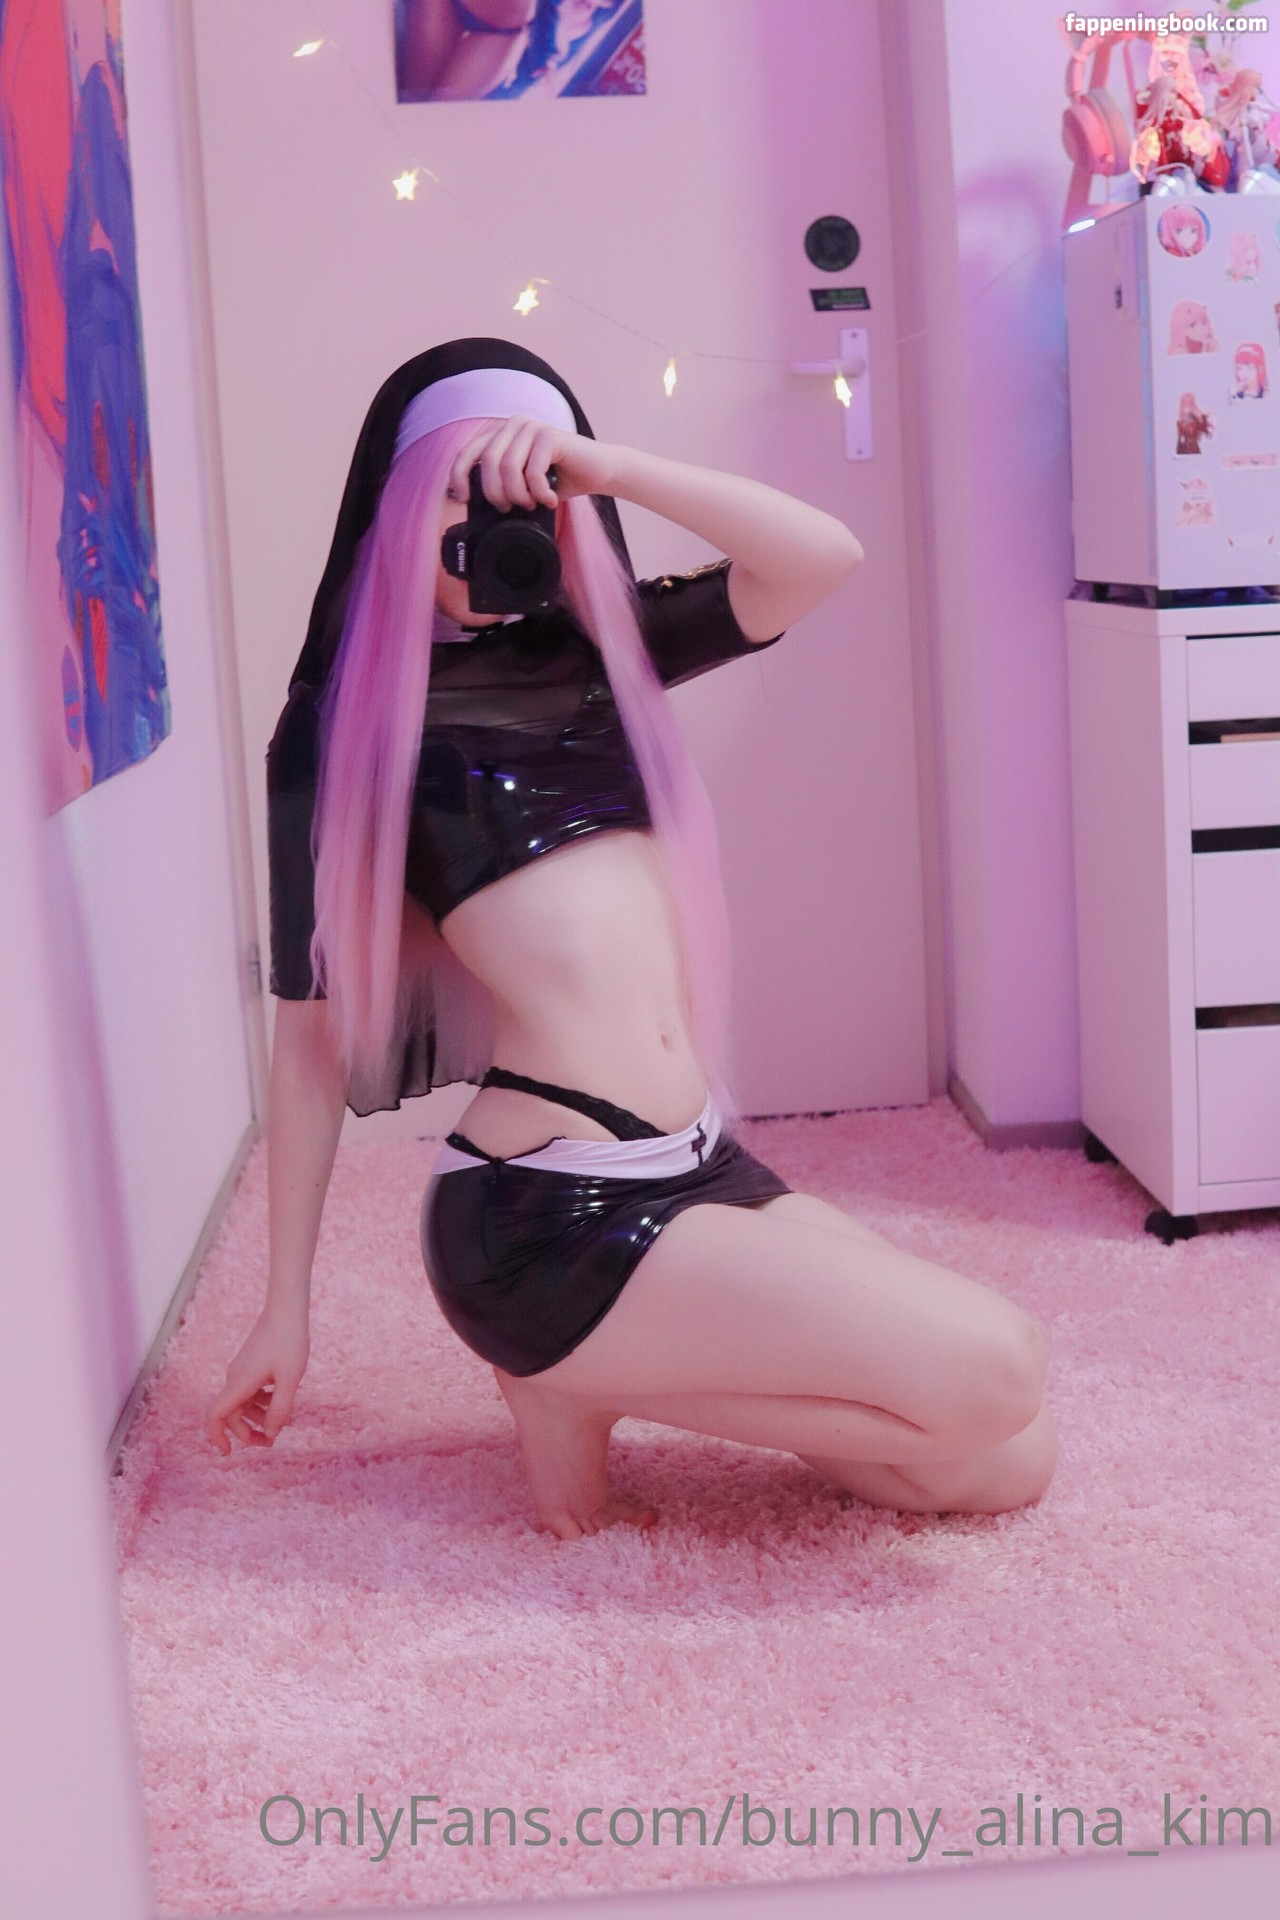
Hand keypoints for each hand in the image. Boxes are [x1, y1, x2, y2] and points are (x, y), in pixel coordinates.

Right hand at [205, 1305, 309, 1454]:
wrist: (287, 1310)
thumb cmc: (290, 1341)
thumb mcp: (290, 1380)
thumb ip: (280, 1409)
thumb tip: (271, 1433)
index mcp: (239, 1383)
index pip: (216, 1416)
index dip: (217, 1437)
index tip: (227, 1453)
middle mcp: (235, 1378)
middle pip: (231, 1415)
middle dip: (248, 1432)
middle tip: (270, 1442)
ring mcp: (242, 1371)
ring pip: (243, 1403)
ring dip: (259, 1417)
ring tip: (284, 1422)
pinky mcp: (250, 1364)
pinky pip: (250, 1391)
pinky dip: (263, 1401)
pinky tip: (281, 1401)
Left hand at [448, 416, 618, 513]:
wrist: (599, 473)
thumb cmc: (561, 481)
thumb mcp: (522, 483)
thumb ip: (500, 483)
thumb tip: (471, 500)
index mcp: (502, 433)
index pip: (467, 451)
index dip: (458, 476)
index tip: (462, 499)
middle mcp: (514, 424)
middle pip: (488, 462)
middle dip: (496, 493)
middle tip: (511, 509)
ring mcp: (532, 427)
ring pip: (508, 467)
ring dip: (519, 495)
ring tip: (533, 504)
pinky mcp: (550, 435)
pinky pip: (532, 471)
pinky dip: (539, 493)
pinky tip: (550, 499)